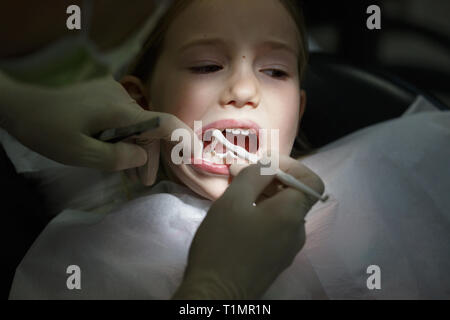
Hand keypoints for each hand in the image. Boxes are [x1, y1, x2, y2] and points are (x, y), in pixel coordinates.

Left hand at [0, 73, 200, 184]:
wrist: (19, 105)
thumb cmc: (47, 130)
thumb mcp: (80, 153)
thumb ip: (116, 158)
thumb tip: (142, 156)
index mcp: (119, 111)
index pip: (163, 122)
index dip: (183, 139)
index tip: (197, 155)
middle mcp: (121, 99)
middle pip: (149, 128)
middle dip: (149, 155)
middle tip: (143, 183)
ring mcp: (112, 96)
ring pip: (137, 125)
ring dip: (136, 149)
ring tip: (132, 178)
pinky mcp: (103, 98)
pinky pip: (124, 120)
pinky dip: (125, 139)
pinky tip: (119, 156)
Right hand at [172, 155, 324, 298]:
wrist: (215, 293)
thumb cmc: (222, 243)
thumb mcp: (233, 200)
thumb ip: (254, 175)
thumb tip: (268, 165)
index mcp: (292, 214)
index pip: (311, 181)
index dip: (291, 166)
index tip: (264, 165)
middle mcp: (298, 231)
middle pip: (295, 196)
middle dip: (271, 181)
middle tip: (241, 178)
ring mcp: (289, 248)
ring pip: (283, 212)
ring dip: (264, 198)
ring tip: (236, 199)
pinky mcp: (278, 260)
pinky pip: (276, 228)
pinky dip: (263, 216)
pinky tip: (239, 221)